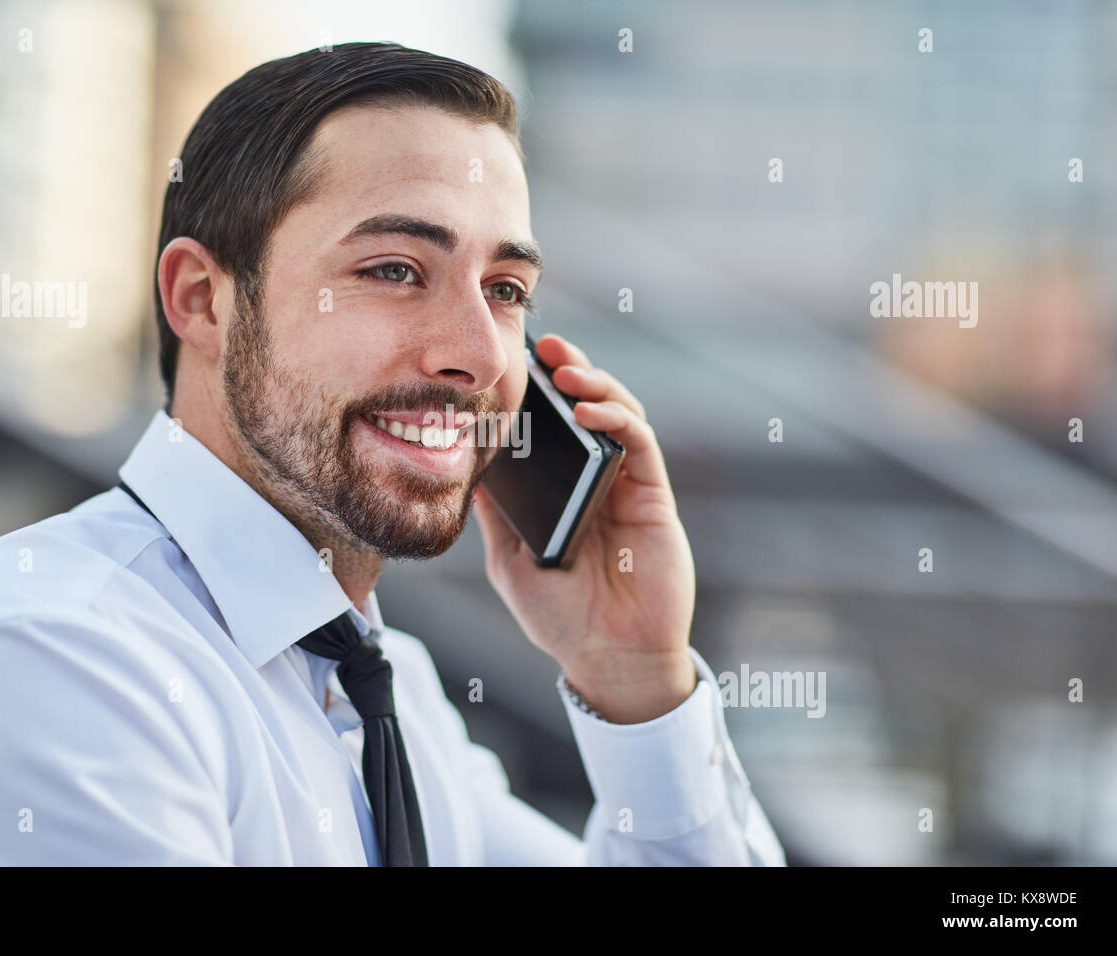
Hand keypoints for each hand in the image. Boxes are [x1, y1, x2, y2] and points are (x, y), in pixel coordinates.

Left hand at [471, 333, 696, 722]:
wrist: (607, 657)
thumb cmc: (561, 615)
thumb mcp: (510, 558)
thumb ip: (496, 512)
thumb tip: (463, 467)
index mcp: (563, 490)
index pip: (554, 428)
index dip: (538, 393)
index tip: (514, 365)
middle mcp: (597, 480)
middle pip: (589, 408)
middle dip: (570, 370)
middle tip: (546, 347)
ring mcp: (627, 485)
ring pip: (619, 414)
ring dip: (596, 384)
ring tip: (567, 370)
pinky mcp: (653, 497)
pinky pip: (639, 445)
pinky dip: (618, 419)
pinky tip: (591, 411)